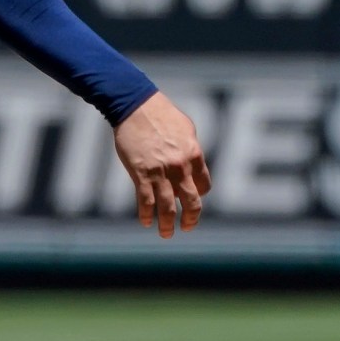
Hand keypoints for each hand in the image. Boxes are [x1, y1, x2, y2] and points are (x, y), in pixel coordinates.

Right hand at [113, 93, 210, 239]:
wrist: (136, 106)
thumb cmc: (161, 113)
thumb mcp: (185, 129)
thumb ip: (190, 149)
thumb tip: (191, 164)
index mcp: (195, 155)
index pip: (204, 186)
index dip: (199, 195)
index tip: (190, 199)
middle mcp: (180, 166)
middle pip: (191, 201)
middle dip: (191, 218)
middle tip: (187, 227)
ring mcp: (160, 171)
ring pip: (168, 206)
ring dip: (168, 224)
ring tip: (166, 234)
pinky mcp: (141, 173)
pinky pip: (145, 200)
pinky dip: (146, 214)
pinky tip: (146, 222)